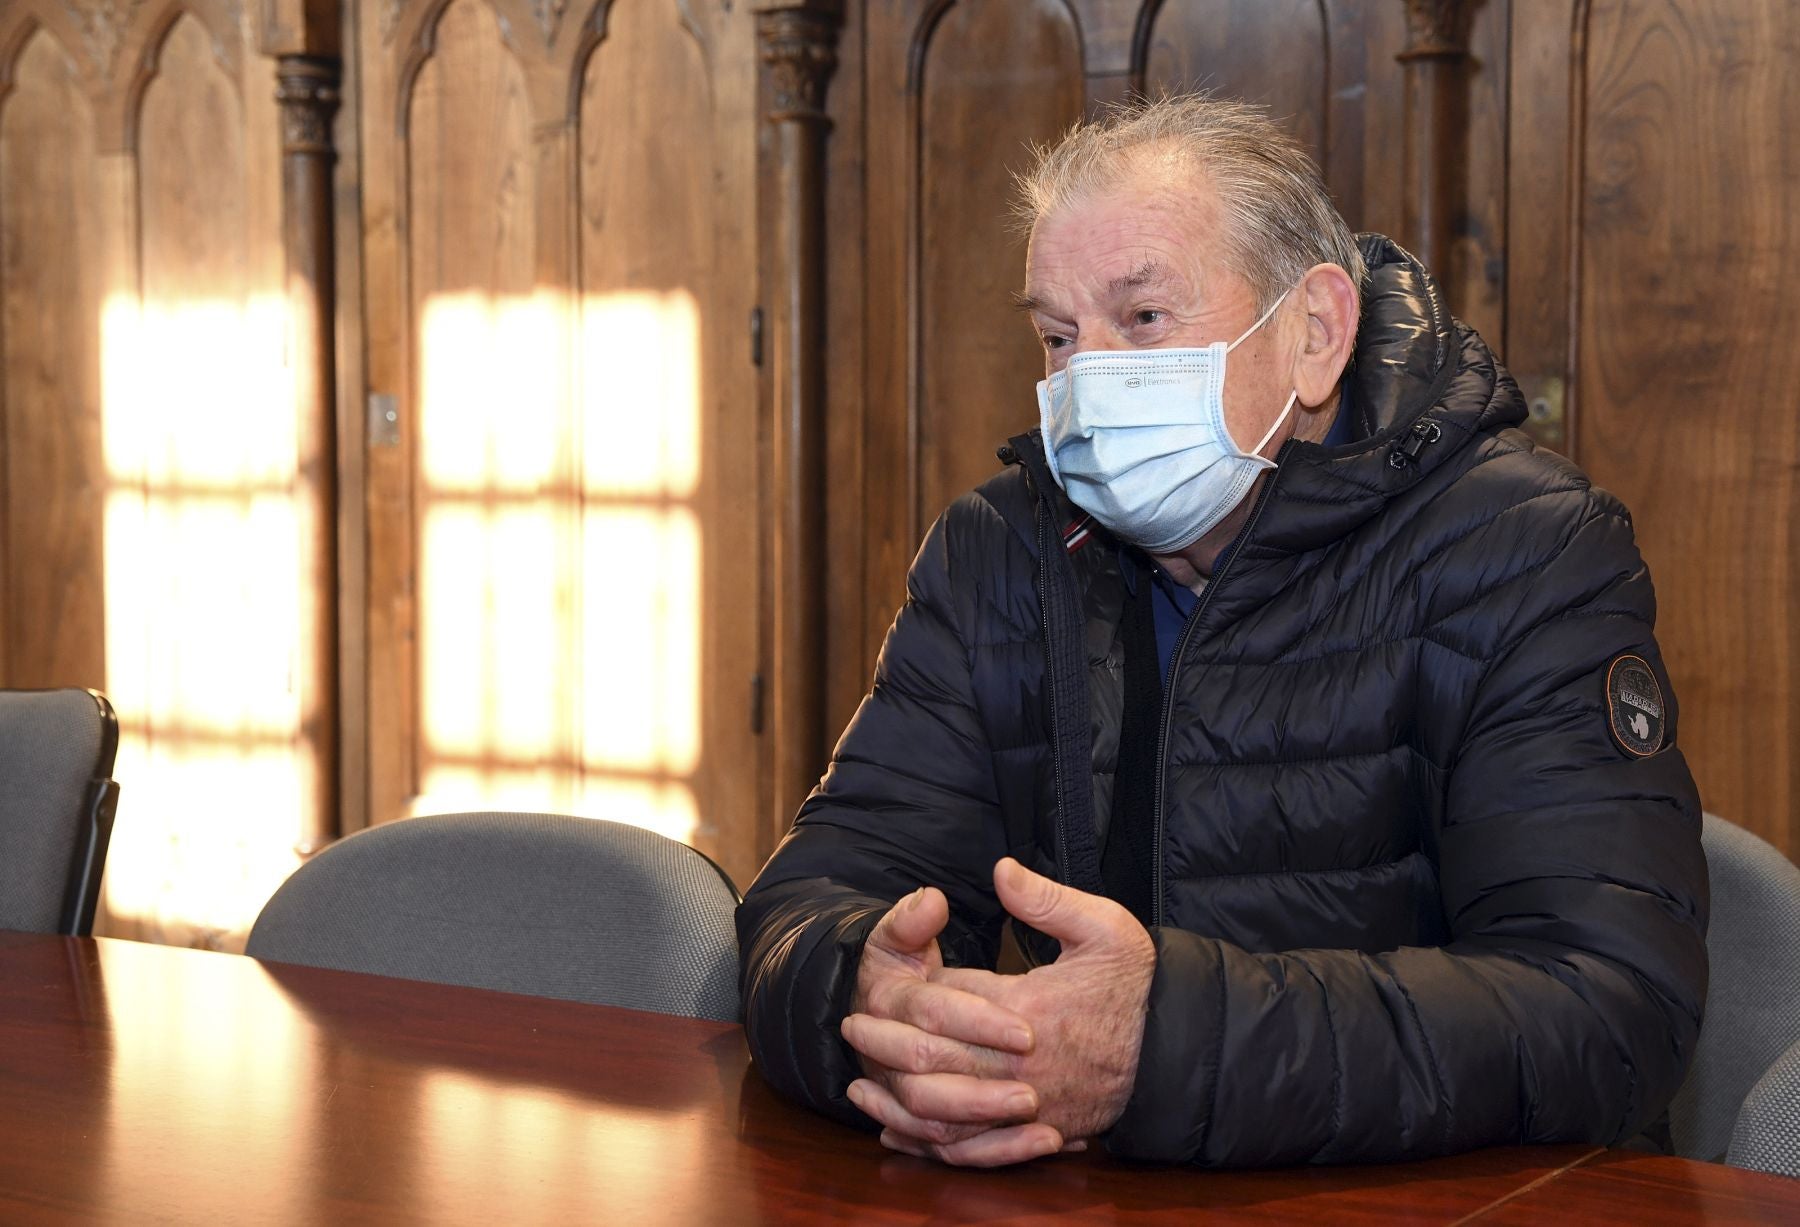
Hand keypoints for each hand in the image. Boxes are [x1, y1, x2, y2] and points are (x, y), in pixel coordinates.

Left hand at [850, 858, 1154, 1164]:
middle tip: (851, 1026)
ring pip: (944, 1113)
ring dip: (895, 1099)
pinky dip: (928, 1145)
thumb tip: (999, 870)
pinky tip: (896, 1133)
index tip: (885, 979)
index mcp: (1032, 1009)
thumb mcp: (1104, 927)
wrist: (1174, 1049)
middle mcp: (1023, 1065)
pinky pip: (970, 1149)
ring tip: (859, 1083)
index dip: (915, 991)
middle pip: (935, 1060)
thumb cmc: (1135, 985)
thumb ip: (1047, 899)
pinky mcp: (1035, 1134)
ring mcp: (1028, 1107)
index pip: (951, 1002)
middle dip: (886, 1043)